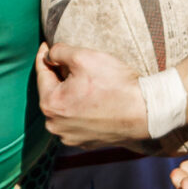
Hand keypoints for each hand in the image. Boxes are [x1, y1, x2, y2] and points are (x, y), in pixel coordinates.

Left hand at [35, 42, 150, 146]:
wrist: (146, 112)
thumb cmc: (115, 84)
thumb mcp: (84, 57)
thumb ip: (59, 52)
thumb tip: (50, 54)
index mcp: (50, 104)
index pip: (42, 73)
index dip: (44, 56)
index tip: (46, 46)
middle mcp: (55, 125)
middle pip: (52, 93)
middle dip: (58, 77)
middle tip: (70, 62)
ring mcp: (70, 137)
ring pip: (64, 108)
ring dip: (70, 94)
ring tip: (85, 82)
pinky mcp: (86, 142)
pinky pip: (77, 121)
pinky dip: (81, 110)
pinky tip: (94, 100)